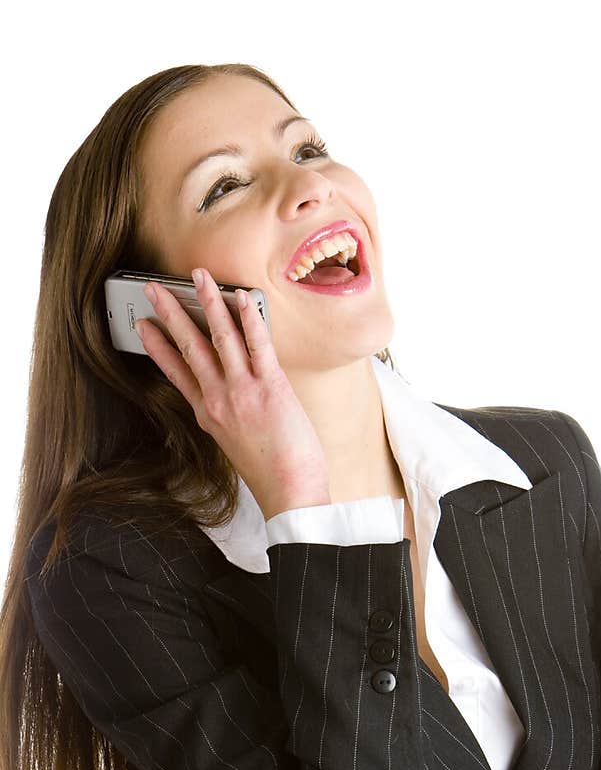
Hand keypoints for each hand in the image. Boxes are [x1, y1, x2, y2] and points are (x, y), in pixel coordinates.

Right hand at [136, 268, 329, 516]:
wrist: (289, 493)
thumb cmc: (270, 473)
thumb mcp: (235, 444)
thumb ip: (228, 415)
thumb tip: (233, 391)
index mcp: (208, 414)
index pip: (176, 371)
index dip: (157, 346)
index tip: (143, 326)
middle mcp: (219, 400)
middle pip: (189, 347)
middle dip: (169, 313)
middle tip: (153, 288)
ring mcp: (242, 392)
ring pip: (220, 338)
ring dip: (207, 302)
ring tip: (198, 277)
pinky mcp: (270, 388)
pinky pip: (257, 345)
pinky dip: (249, 318)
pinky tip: (241, 297)